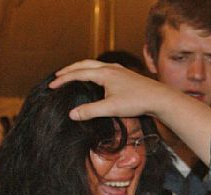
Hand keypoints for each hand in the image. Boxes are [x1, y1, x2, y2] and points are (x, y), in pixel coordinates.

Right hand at [50, 59, 173, 119]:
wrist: (159, 98)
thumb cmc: (136, 102)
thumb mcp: (110, 108)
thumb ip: (90, 111)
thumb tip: (71, 114)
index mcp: (104, 73)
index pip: (78, 73)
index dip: (63, 79)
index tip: (51, 85)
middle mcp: (110, 68)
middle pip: (84, 64)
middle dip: (69, 70)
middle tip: (57, 76)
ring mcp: (118, 70)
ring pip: (94, 65)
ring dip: (81, 68)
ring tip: (72, 74)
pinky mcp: (124, 74)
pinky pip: (103, 68)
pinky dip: (92, 71)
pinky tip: (95, 78)